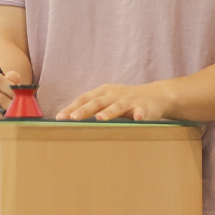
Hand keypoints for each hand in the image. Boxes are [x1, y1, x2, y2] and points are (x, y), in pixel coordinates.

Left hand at [55, 82, 174, 121]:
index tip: (59, 118)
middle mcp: (114, 94)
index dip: (71, 108)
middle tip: (73, 118)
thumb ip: (92, 109)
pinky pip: (141, 111)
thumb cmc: (125, 101)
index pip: (84, 99)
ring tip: (100, 119)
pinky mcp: (143, 107)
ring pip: (117, 106)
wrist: (155, 96)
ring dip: (108, 112)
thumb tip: (69, 120)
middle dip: (84, 110)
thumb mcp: (108, 101)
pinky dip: (139, 115)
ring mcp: (129, 100)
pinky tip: (137, 119)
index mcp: (103, 93)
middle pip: (97, 102)